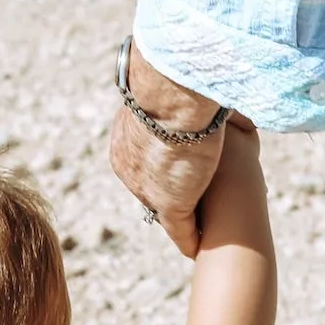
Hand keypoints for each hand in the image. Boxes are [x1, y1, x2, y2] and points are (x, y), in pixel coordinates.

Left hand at [108, 40, 227, 258]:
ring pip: (165, 210)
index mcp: (125, 140)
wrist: (174, 90)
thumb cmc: (174, 76)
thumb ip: (174, 91)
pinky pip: (179, 230)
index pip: (143, 161)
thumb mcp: (168, 86)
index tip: (179, 169)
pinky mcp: (171, 203)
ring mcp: (149, 188)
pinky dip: (189, 240)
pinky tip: (198, 248)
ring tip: (199, 230)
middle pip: (150, 188)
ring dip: (182, 219)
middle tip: (192, 199)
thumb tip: (186, 79)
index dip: (162, 166)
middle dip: (168, 193)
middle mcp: (130, 168)